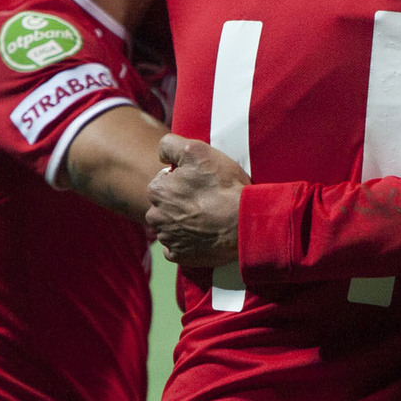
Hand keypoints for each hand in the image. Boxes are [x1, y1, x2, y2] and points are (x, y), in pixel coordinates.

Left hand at [144, 134, 246, 266]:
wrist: (244, 222)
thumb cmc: (223, 186)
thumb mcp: (197, 151)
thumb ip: (171, 144)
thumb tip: (162, 154)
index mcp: (156, 190)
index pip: (164, 180)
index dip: (183, 179)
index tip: (201, 182)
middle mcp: (155, 216)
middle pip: (165, 204)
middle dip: (180, 201)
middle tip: (206, 199)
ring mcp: (167, 238)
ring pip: (170, 226)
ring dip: (183, 222)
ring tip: (208, 217)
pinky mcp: (179, 256)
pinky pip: (177, 248)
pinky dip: (188, 242)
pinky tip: (204, 235)